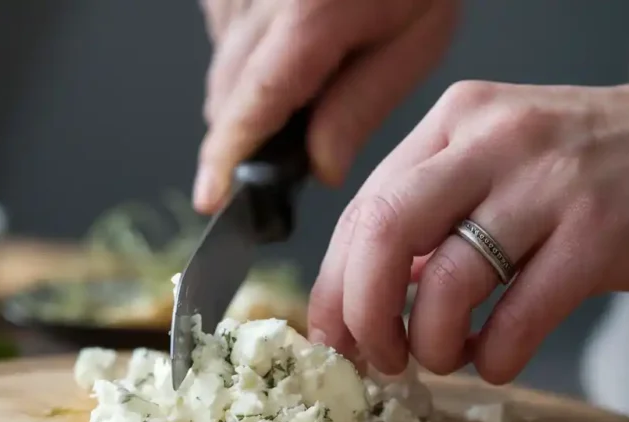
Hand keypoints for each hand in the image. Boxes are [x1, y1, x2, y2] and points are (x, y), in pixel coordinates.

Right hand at [194, 0, 458, 212]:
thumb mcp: (415, 41)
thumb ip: (362, 107)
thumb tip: (320, 168)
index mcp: (311, 14)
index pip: (254, 101)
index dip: (228, 156)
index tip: (213, 197)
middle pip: (228, 92)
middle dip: (246, 134)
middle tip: (287, 150)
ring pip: (223, 67)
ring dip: (250, 93)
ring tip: (309, 76)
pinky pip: (223, 34)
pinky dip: (248, 56)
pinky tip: (289, 43)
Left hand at [308, 81, 628, 382]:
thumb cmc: (587, 168)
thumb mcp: (499, 161)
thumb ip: (432, 213)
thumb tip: (366, 294)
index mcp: (456, 120)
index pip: (365, 206)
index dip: (335, 284)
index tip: (333, 336)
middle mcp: (495, 140)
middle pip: (386, 232)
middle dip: (364, 313)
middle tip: (378, 358)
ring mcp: (549, 183)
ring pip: (450, 279)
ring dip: (431, 343)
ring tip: (445, 358)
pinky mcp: (600, 233)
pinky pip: (520, 316)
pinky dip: (494, 355)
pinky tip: (497, 360)